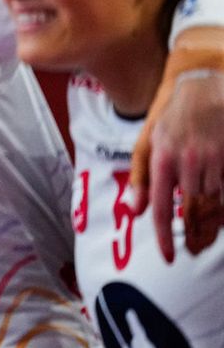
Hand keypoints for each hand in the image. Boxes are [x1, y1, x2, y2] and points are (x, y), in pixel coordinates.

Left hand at [131, 47, 223, 261]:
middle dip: (191, 228)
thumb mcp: (148, 143)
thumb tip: (133, 211)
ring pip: (211, 198)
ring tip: (203, 198)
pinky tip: (215, 186)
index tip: (168, 257)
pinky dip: (220, 194)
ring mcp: (212, 159)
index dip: (164, 236)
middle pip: (190, 208)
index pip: (160, 206)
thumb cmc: (171, 119)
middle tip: (191, 244)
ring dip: (208, 205)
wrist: (204, 90)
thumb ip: (140, 178)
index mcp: (161, 158)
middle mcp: (186, 161)